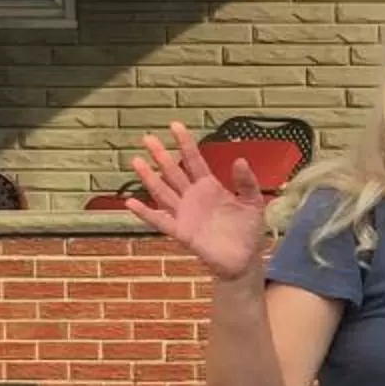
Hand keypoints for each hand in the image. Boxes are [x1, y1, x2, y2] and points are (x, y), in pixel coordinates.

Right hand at [123, 120, 267, 280]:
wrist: (244, 260)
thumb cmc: (248, 231)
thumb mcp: (253, 203)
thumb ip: (247, 182)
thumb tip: (240, 159)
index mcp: (210, 187)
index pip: (194, 160)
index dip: (185, 143)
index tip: (174, 125)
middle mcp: (193, 197)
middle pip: (174, 172)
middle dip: (161, 155)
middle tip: (147, 138)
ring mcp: (185, 214)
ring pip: (163, 192)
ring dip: (149, 178)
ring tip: (136, 161)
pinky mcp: (181, 233)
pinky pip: (160, 221)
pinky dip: (145, 213)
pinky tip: (131, 203)